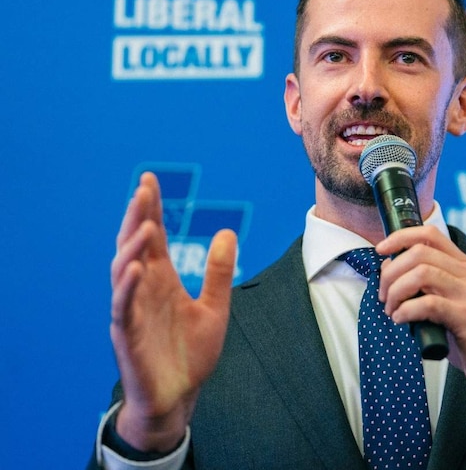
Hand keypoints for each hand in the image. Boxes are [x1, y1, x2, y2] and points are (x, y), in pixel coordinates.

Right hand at [110, 172, 236, 450]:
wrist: (180, 397)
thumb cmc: (192, 354)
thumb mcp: (215, 308)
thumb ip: (220, 272)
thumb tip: (228, 231)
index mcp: (162, 280)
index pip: (154, 238)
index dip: (152, 210)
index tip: (151, 181)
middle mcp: (144, 289)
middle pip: (135, 245)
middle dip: (138, 217)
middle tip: (143, 188)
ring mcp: (133, 311)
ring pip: (123, 271)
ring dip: (132, 247)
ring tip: (145, 224)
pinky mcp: (128, 336)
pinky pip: (123, 308)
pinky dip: (127, 288)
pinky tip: (136, 269)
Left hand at [376, 226, 465, 436]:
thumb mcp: (448, 303)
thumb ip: (425, 286)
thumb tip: (389, 269)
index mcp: (465, 267)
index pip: (431, 234)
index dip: (401, 237)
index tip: (380, 249)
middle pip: (419, 253)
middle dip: (391, 273)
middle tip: (383, 296)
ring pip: (421, 273)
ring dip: (396, 291)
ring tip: (392, 310)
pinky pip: (428, 303)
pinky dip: (406, 310)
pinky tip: (401, 320)